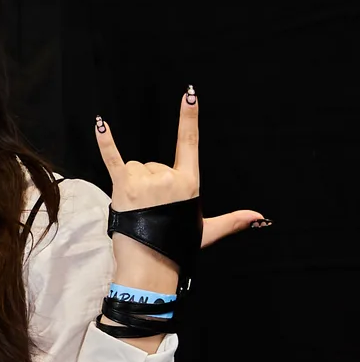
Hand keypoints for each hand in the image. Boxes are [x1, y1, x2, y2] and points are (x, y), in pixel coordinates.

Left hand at [95, 89, 263, 293]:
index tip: (189, 95)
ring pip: (135, 167)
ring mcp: (144, 180)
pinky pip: (112, 158)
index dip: (189, 118)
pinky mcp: (122, 186)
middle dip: (150, 183)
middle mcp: (168, 177)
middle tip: (151, 210)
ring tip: (138, 208)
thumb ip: (233, 220)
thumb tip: (261, 218)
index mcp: (188, 183)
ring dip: (134, 183)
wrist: (150, 266)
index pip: (189, 143)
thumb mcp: (208, 229)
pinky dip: (105, 141)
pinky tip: (100, 123)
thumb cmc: (178, 246)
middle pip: (154, 164)